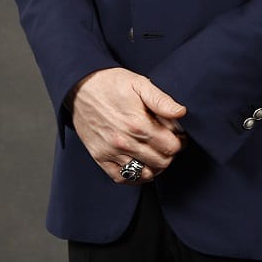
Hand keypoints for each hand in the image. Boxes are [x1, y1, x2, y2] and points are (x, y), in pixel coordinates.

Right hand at [67, 68, 186, 183]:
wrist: (80, 87)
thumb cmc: (111, 83)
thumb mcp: (139, 83)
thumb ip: (161, 100)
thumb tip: (181, 112)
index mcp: (138, 123)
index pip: (171, 147)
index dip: (179, 142)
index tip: (178, 136)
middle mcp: (125, 141)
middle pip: (161, 162)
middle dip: (170, 154)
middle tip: (167, 144)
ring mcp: (111, 152)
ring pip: (144, 173)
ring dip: (155, 166)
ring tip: (155, 154)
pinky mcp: (100, 157)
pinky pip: (121, 178)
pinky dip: (134, 176)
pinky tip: (140, 165)